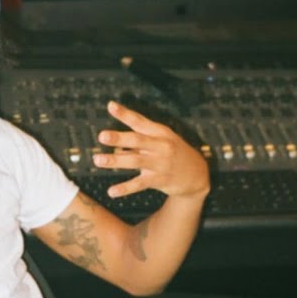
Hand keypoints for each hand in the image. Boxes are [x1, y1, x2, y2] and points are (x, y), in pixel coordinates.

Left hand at [92, 100, 209, 199]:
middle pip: (137, 140)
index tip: (111, 106)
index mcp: (160, 132)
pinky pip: (140, 184)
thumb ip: (139, 140)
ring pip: (135, 161)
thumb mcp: (162, 140)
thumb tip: (115, 144)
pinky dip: (125, 188)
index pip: (140, 121)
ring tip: (98, 160)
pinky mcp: (160, 180)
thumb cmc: (174, 153)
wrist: (198, 174)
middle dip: (119, 138)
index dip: (125, 114)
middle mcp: (161, 146)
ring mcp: (161, 163)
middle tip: (102, 136)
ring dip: (116, 161)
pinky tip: (112, 191)